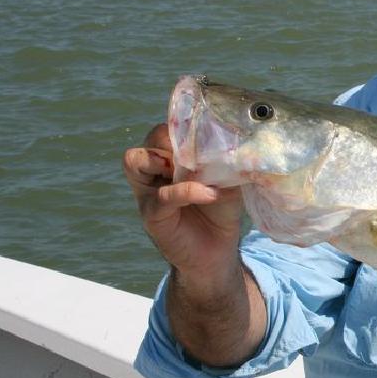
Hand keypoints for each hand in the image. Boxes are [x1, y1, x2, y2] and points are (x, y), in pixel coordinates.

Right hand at [122, 123, 243, 278]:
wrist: (217, 250)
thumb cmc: (220, 210)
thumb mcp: (228, 181)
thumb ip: (228, 163)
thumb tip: (240, 147)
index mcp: (172, 156)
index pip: (169, 127)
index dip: (186, 126)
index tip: (211, 135)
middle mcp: (154, 169)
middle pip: (150, 138)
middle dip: (174, 139)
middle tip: (200, 152)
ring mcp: (148, 191)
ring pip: (136, 159)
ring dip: (166, 159)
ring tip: (196, 170)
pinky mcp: (151, 214)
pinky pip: (162, 196)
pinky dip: (186, 191)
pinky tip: (209, 194)